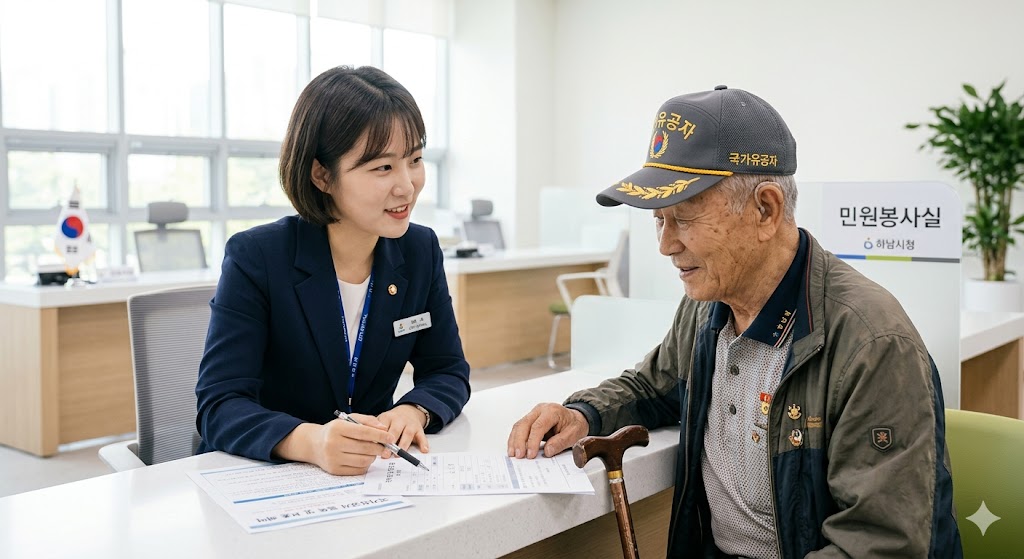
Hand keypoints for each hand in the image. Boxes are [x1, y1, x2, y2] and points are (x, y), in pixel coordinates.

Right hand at [276, 413, 395, 475]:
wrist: (314, 444)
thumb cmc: (335, 431)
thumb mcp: (348, 420)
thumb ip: (367, 421)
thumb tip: (384, 428)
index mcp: (337, 429)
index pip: (363, 432)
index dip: (380, 436)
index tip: (391, 438)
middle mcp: (333, 444)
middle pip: (365, 448)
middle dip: (380, 448)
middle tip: (386, 446)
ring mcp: (333, 459)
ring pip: (363, 460)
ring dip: (373, 456)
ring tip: (372, 451)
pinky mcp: (335, 470)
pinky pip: (358, 470)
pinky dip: (365, 464)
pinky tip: (364, 458)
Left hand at [377, 404, 428, 455]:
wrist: (408, 411)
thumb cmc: (391, 421)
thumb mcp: (381, 421)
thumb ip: (375, 431)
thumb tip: (367, 445)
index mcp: (387, 417)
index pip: (382, 425)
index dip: (379, 436)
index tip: (374, 445)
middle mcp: (399, 419)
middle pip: (395, 429)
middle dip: (391, 442)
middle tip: (386, 453)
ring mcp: (410, 424)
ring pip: (408, 433)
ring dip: (403, 444)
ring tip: (399, 454)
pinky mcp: (419, 429)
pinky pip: (422, 436)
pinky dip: (423, 443)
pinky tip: (424, 450)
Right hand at [507, 403, 589, 458]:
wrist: (575, 418)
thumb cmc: (574, 425)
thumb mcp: (574, 434)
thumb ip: (561, 442)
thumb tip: (547, 451)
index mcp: (552, 411)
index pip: (538, 426)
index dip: (533, 441)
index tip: (531, 454)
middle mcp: (540, 410)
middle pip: (525, 424)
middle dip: (520, 441)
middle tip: (519, 456)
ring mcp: (533, 414)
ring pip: (519, 425)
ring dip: (514, 441)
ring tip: (513, 455)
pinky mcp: (530, 419)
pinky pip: (519, 428)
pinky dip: (515, 439)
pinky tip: (513, 449)